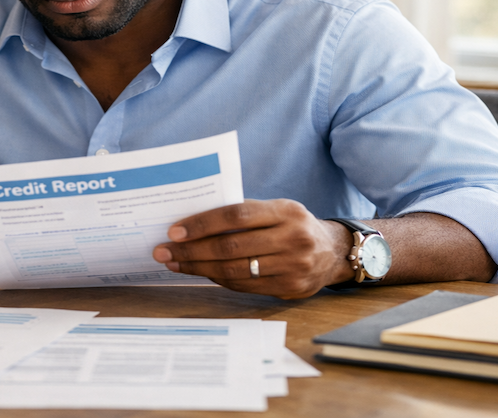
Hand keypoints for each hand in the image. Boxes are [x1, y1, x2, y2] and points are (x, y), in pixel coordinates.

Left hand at [152, 199, 351, 298]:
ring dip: (199, 268)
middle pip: (231, 246)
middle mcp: (293, 238)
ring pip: (235, 270)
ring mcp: (293, 266)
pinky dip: (218, 279)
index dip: (202, 224)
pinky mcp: (290, 288)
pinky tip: (201, 273)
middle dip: (191, 250)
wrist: (333, 252)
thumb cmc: (293, 225)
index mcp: (286, 211)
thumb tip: (194, 223)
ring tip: (175, 263)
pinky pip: (245, 285)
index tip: (174, 231)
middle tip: (164, 251)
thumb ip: (244, 214)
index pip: (236, 215)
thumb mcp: (277, 210)